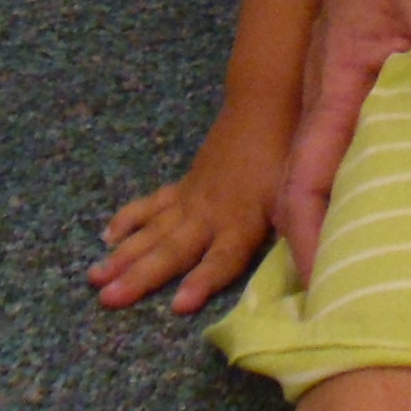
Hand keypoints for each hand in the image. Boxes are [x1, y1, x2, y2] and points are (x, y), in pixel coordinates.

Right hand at [93, 105, 287, 312]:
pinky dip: (129, 219)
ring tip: (95, 278)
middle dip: (142, 275)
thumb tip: (314, 270)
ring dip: (124, 255)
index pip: (222, 259)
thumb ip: (299, 232)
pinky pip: (151, 205)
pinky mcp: (184, 186)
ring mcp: (192, 199)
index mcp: (242, 222)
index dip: (203, 281)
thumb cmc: (287, 156)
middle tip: (109, 299)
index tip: (179, 305)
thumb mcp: (298, 196)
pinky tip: (107, 237)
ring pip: (152, 230)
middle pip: (173, 250)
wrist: (265, 106)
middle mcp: (210, 215)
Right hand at [275, 0, 410, 282]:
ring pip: (346, 145)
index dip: (308, 238)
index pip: (304, 177)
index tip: (325, 286)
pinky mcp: (377, 43)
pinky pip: (372, 113)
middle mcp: (333, 75)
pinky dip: (391, 149)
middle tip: (368, 286)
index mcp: (336, 73)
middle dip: (334, 231)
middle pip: (317, 172)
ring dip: (363, 192)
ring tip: (400, 247)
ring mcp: (351, 60)